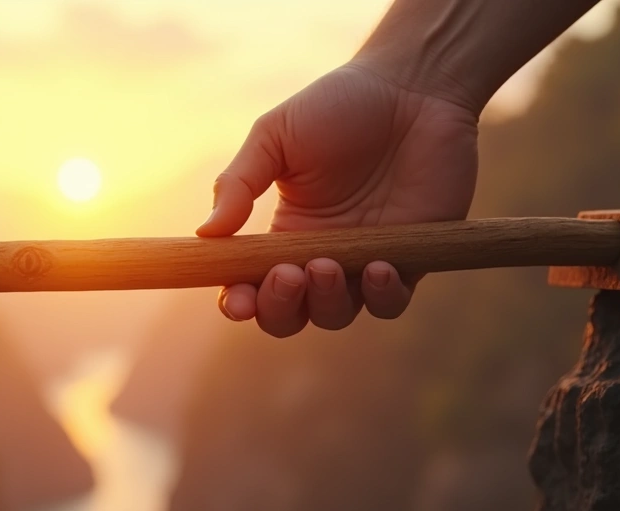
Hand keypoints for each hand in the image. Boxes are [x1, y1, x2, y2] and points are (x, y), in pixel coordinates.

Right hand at [198, 63, 478, 336]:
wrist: (413, 86)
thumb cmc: (339, 104)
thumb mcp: (274, 136)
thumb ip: (238, 184)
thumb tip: (205, 235)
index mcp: (282, 232)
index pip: (250, 286)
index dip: (239, 302)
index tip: (237, 299)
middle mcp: (319, 255)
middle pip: (289, 315)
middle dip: (279, 307)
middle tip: (288, 273)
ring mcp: (363, 261)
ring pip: (335, 315)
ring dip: (325, 303)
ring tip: (326, 264)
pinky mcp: (412, 259)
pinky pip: (391, 302)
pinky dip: (381, 296)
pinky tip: (378, 266)